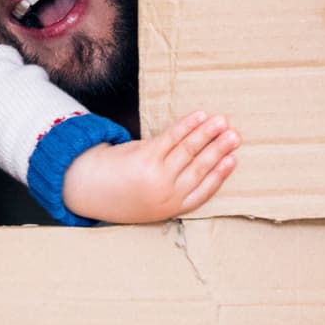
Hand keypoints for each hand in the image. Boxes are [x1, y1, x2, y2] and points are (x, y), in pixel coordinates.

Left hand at [61, 111, 238, 224]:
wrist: (88, 188)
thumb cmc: (123, 193)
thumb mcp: (150, 203)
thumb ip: (173, 188)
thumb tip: (201, 162)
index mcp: (171, 208)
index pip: (204, 190)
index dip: (220, 174)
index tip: (234, 159)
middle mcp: (166, 194)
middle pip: (200, 168)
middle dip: (220, 150)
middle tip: (236, 136)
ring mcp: (156, 175)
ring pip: (189, 150)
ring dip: (208, 134)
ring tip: (222, 121)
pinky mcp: (145, 157)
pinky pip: (172, 137)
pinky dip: (187, 125)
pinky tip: (199, 116)